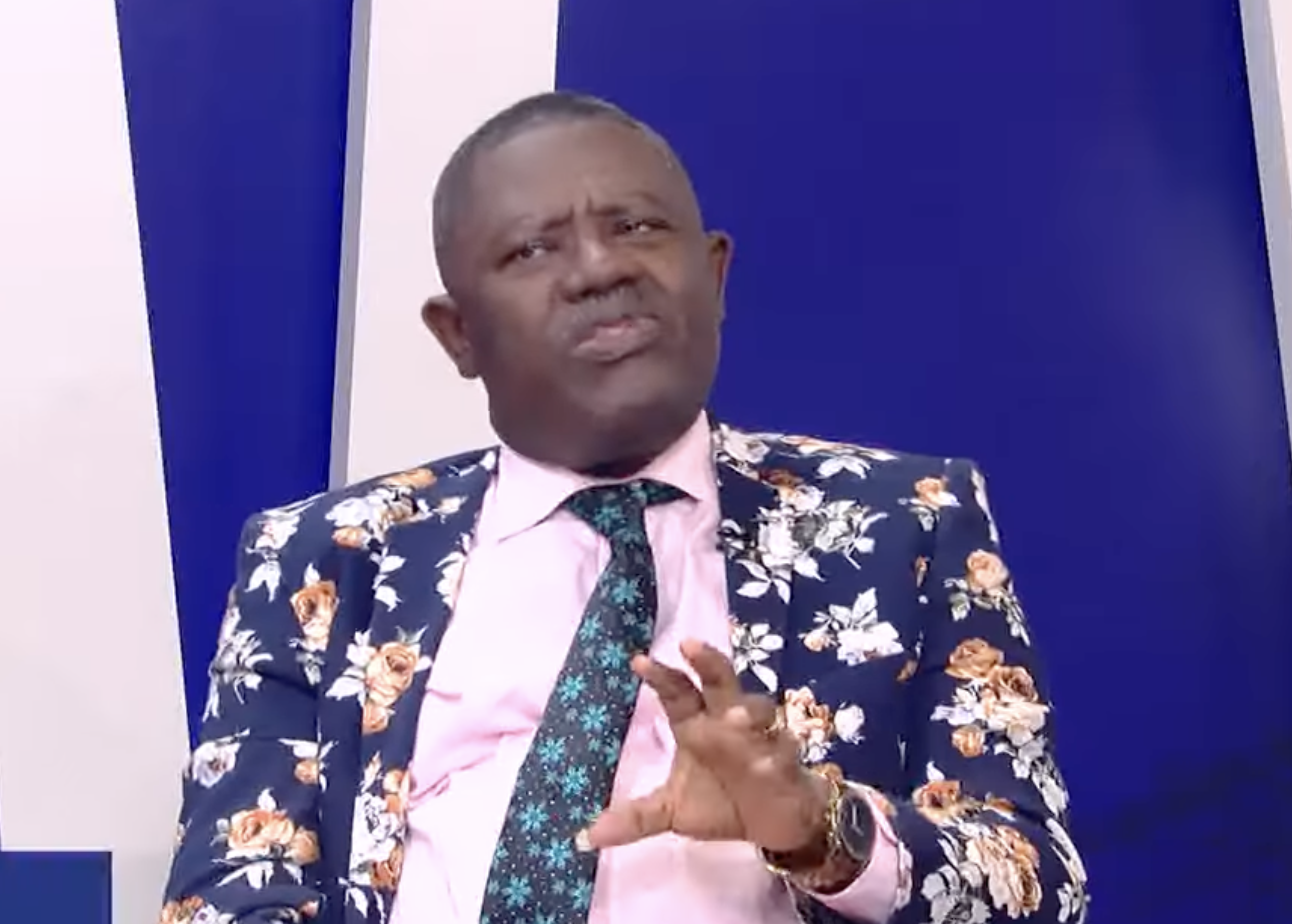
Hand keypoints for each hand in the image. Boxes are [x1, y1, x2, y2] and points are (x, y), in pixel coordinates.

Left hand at [577, 638, 830, 854]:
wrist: (774, 824)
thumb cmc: (721, 803)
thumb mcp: (673, 812)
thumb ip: (634, 818)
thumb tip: (585, 837)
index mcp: (696, 725)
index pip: (676, 693)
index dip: (659, 676)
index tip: (637, 661)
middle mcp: (727, 722)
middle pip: (719, 682)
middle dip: (708, 663)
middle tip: (691, 646)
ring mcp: (761, 738)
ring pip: (758, 709)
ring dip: (748, 710)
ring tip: (733, 717)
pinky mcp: (788, 762)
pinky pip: (785, 752)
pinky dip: (777, 755)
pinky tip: (769, 762)